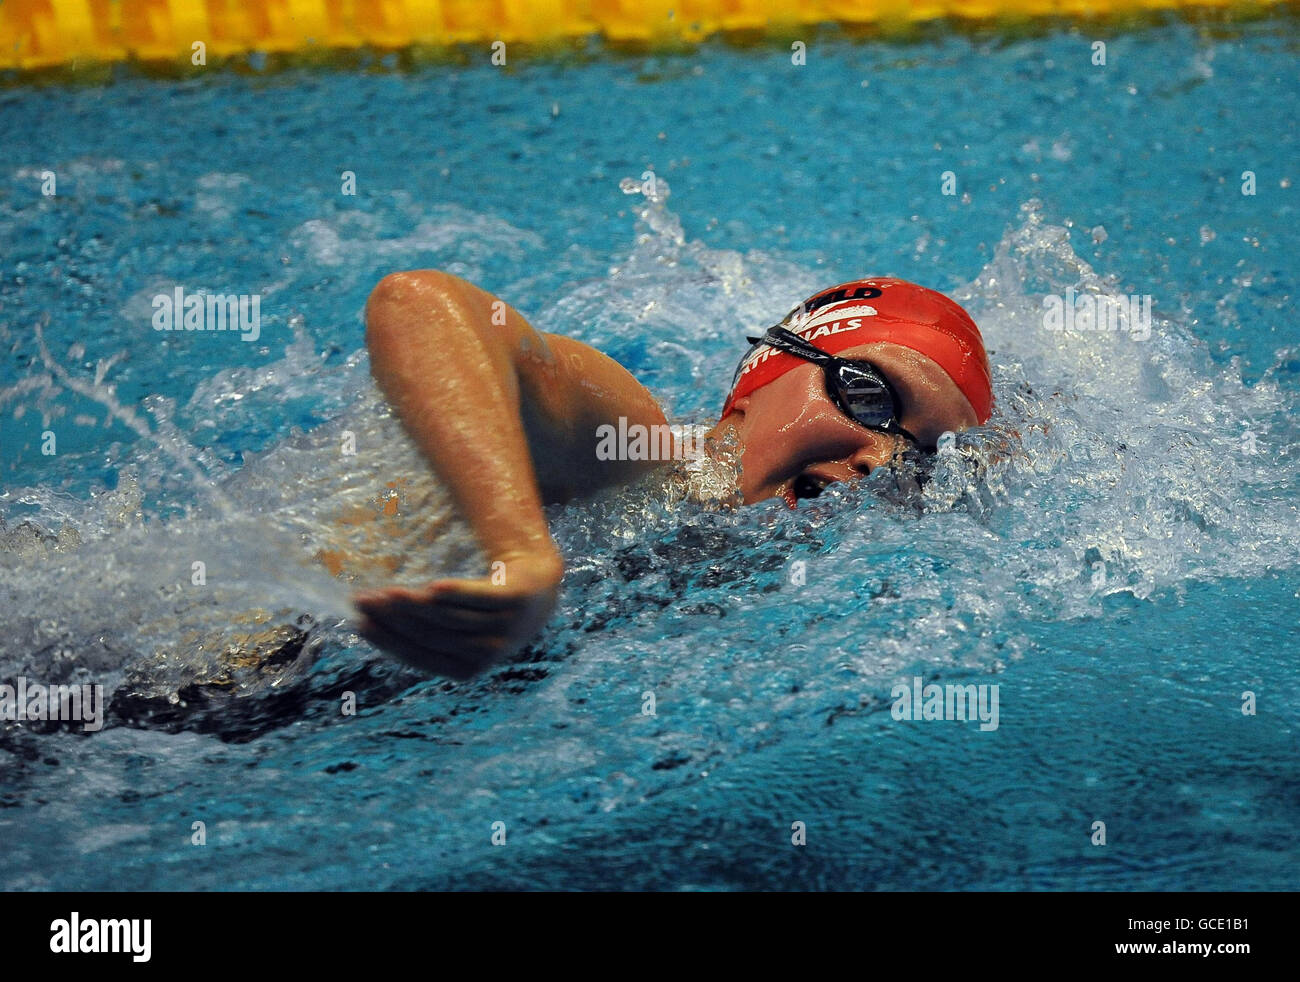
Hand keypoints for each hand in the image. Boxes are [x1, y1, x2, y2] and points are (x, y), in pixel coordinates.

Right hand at [353, 551, 563, 679]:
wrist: (539, 586)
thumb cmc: (486, 612)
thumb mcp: (458, 631)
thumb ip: (424, 633)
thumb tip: (364, 623)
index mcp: (467, 668)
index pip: (421, 656)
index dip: (389, 642)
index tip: (359, 623)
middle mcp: (487, 652)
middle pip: (432, 635)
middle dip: (394, 620)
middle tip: (363, 601)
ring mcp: (505, 626)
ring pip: (450, 617)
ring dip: (414, 606)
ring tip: (385, 592)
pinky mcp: (516, 599)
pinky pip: (480, 598)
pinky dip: (457, 594)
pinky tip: (431, 588)